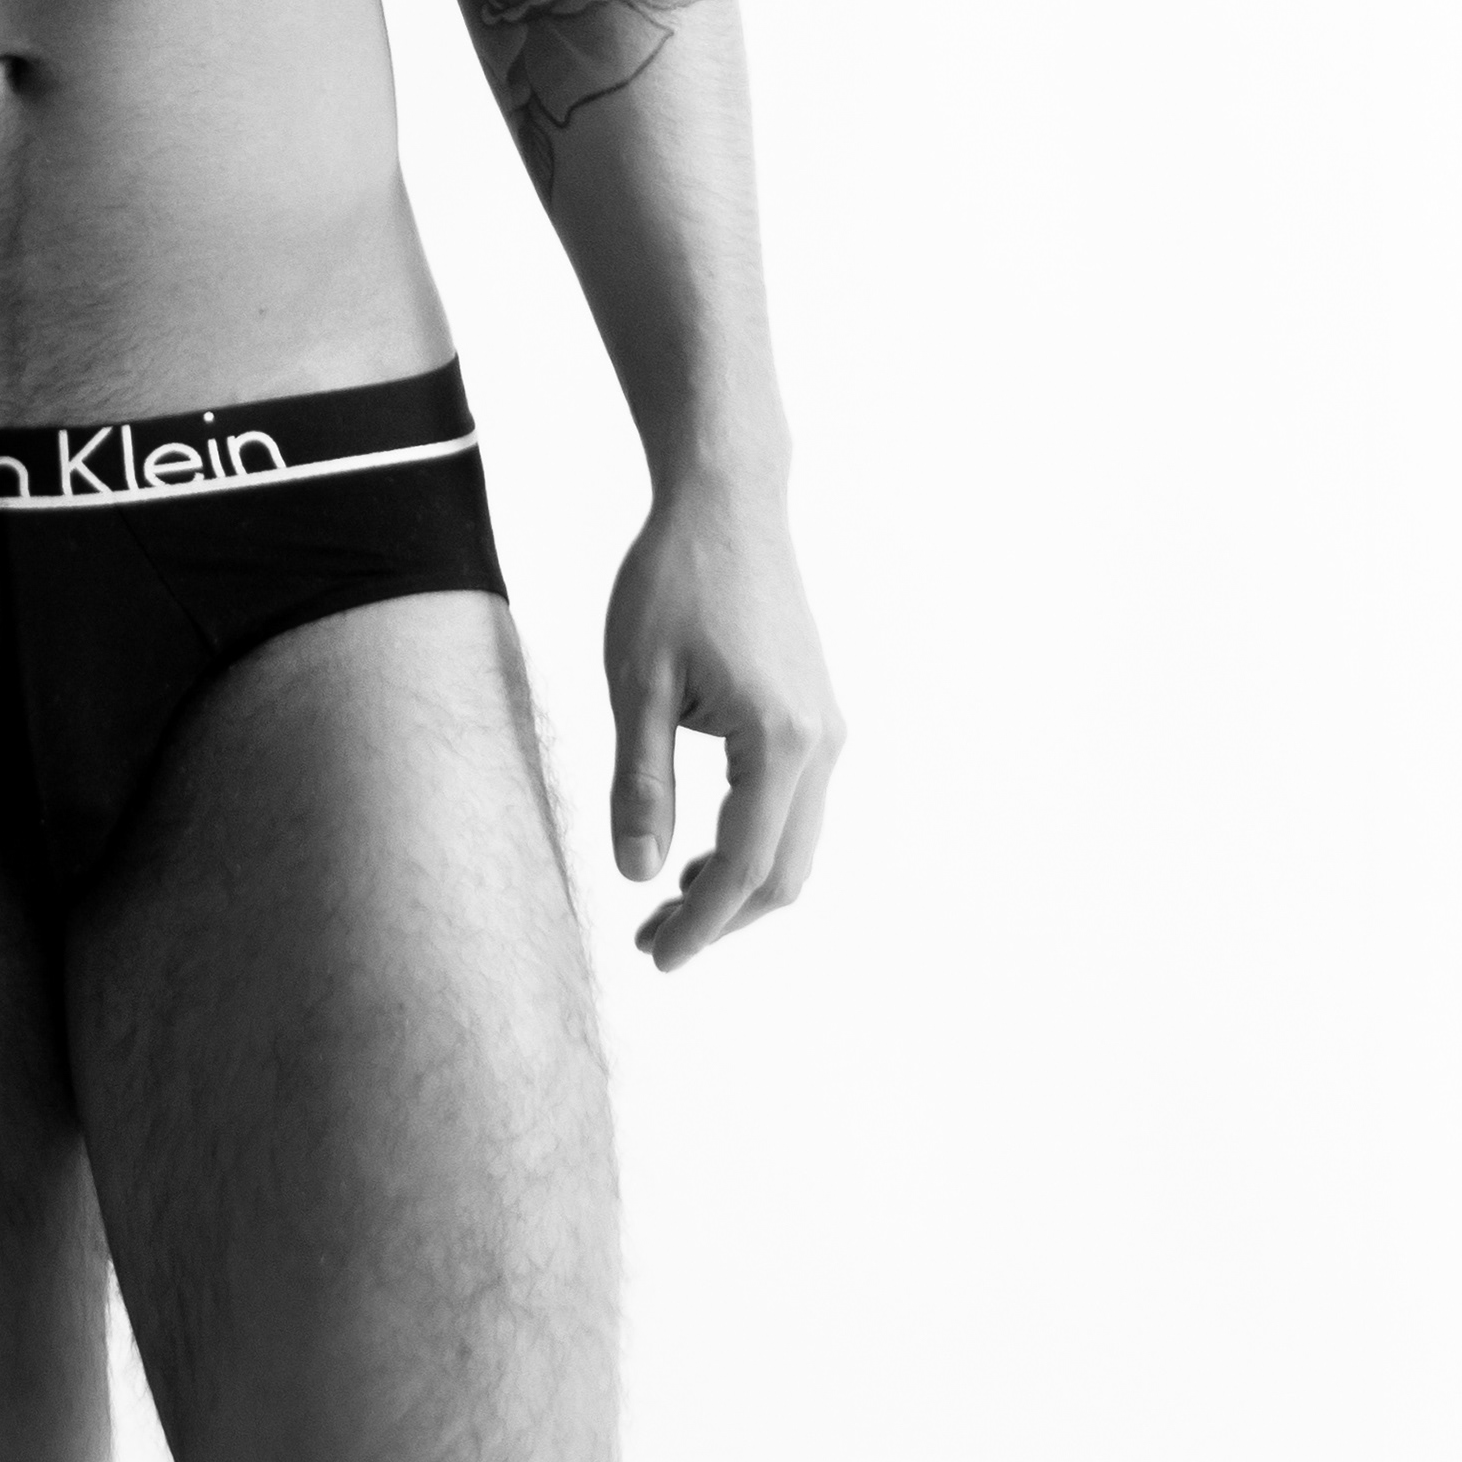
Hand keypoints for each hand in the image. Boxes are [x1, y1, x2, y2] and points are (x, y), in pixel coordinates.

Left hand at [604, 470, 841, 972]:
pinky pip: (793, 805)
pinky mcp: (814, 712)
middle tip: (650, 940)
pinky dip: (751, 840)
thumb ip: (641, 784)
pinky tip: (696, 847)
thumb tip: (638, 874)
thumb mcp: (636, 683)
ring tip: (664, 902)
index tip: (655, 959)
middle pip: (784, 873)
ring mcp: (825, 727)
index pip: (744, 869)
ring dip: (736, 883)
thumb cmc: (673, 581)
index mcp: (778, 742)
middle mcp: (820, 743)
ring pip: (794, 842)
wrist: (727, 502)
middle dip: (721, 918)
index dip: (700, 926)